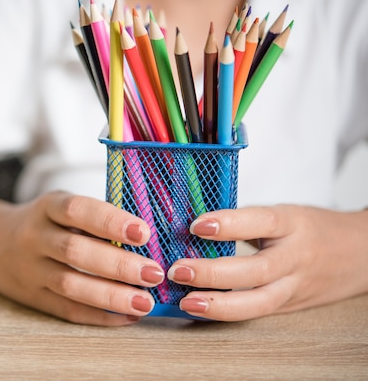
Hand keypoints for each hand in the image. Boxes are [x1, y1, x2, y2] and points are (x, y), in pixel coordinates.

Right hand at [0, 191, 164, 325]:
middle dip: (118, 264)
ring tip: (145, 302)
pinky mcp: (33, 297)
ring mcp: (31, 270)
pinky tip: (127, 317)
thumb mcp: (60, 206)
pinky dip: (99, 316)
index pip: (77, 210)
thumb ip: (95, 218)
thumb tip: (150, 239)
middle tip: (153, 273)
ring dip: (111, 296)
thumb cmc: (45, 223)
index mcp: (47, 207)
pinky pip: (66, 310)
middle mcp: (34, 237)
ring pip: (70, 285)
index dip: (110, 221)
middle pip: (75, 251)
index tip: (144, 232)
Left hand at [167, 205, 367, 320]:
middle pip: (257, 271)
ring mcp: (294, 287)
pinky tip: (200, 309)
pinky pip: (257, 312)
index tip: (197, 225)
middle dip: (214, 273)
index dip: (229, 224)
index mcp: (294, 224)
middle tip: (179, 270)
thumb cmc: (313, 228)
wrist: (361, 254)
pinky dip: (227, 313)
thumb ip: (248, 220)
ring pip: (259, 303)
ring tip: (187, 301)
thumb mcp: (286, 213)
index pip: (262, 222)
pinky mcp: (289, 306)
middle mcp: (295, 258)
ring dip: (219, 305)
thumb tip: (195, 224)